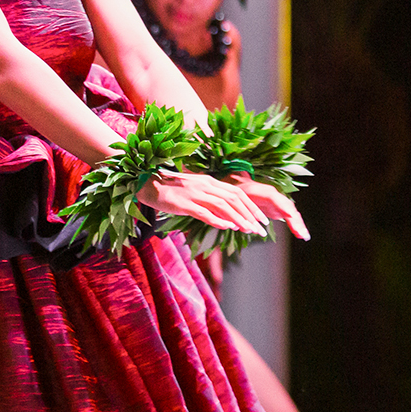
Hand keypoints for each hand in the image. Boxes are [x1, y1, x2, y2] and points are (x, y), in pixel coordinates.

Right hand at [139, 171, 269, 234]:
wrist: (147, 185)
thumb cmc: (172, 190)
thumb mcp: (195, 192)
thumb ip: (211, 201)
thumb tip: (229, 216)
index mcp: (210, 181)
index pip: (237, 192)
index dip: (252, 206)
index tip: (262, 219)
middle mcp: (205, 185)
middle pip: (234, 198)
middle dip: (250, 214)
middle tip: (261, 229)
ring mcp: (194, 194)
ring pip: (223, 206)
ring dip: (238, 218)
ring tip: (249, 230)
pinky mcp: (183, 204)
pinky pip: (204, 212)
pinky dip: (218, 220)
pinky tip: (228, 227)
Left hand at [225, 172, 309, 240]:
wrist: (241, 185)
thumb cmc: (239, 192)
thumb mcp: (239, 198)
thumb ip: (244, 210)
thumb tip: (248, 226)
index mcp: (266, 192)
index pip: (279, 200)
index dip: (286, 210)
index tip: (293, 218)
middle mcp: (275, 196)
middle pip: (289, 208)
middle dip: (296, 221)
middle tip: (302, 233)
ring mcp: (279, 202)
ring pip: (291, 213)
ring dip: (298, 224)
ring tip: (304, 236)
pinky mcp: (279, 209)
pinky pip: (290, 217)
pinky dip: (295, 225)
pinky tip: (300, 234)